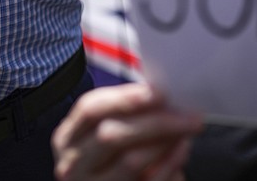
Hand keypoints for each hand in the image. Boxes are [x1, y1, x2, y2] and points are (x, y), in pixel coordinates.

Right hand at [52, 82, 202, 180]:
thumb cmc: (110, 158)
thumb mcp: (104, 133)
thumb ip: (124, 114)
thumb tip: (163, 94)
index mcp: (68, 138)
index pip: (90, 110)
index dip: (125, 98)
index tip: (160, 92)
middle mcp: (73, 164)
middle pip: (111, 135)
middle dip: (155, 121)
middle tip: (188, 114)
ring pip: (131, 161)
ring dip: (165, 141)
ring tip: (187, 129)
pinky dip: (169, 164)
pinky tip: (182, 150)